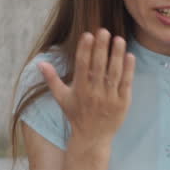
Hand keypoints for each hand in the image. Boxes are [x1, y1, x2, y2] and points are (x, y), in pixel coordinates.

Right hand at [39, 29, 134, 145]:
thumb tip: (40, 62)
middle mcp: (95, 93)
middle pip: (99, 67)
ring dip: (117, 55)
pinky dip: (128, 70)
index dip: (85, 50)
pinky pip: (126, 83)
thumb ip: (52, 79)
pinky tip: (129, 56)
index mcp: (80, 90)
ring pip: (114, 73)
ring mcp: (110, 98)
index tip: (88, 35)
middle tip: (104, 31)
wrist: (92, 138)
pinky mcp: (122, 103)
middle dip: (101, 48)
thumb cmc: (76, 115)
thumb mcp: (62, 98)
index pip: (82, 66)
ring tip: (118, 39)